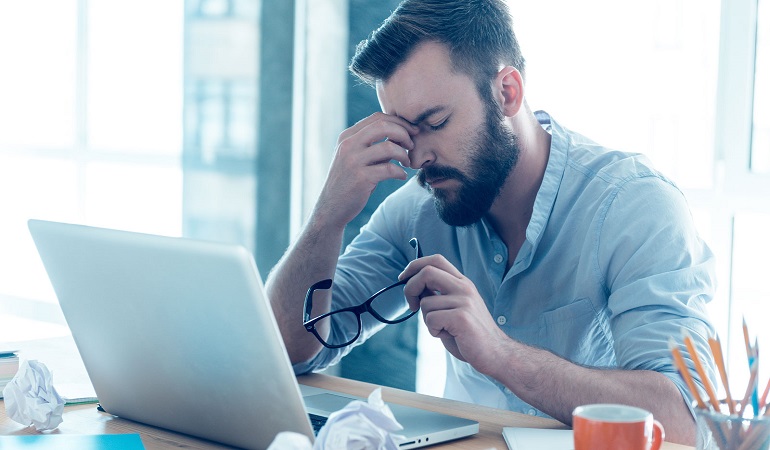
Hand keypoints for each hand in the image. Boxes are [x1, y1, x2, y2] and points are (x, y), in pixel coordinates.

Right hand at [312, 113, 417, 229]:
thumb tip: (402, 135)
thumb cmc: (350, 181)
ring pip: (388, 147)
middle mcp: (348, 145)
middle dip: (404, 133)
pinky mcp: (361, 178)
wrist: (331, 206)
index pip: (377, 118)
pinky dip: (401, 172)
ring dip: (404, 154)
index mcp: (347, 136)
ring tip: (407, 163)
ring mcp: (353, 161)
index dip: (399, 122)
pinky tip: (402, 176)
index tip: (412, 131)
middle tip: (412, 145)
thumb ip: (374, 145)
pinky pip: (389, 169)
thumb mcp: (356, 157)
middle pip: (383, 126)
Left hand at [399, 255, 509, 374]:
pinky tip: (448, 335)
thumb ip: (438, 296)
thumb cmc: (469, 334)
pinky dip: (433, 330)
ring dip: (427, 320)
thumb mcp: (454, 308)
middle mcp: (464, 287)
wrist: (495, 353)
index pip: (436, 260)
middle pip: (427, 272)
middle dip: (410, 288)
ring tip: (443, 329)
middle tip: (411, 305)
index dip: (415, 266)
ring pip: (426, 303)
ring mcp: (464, 301)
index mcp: (462, 283)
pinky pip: (431, 319)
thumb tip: (413, 286)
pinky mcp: (462, 317)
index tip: (403, 278)